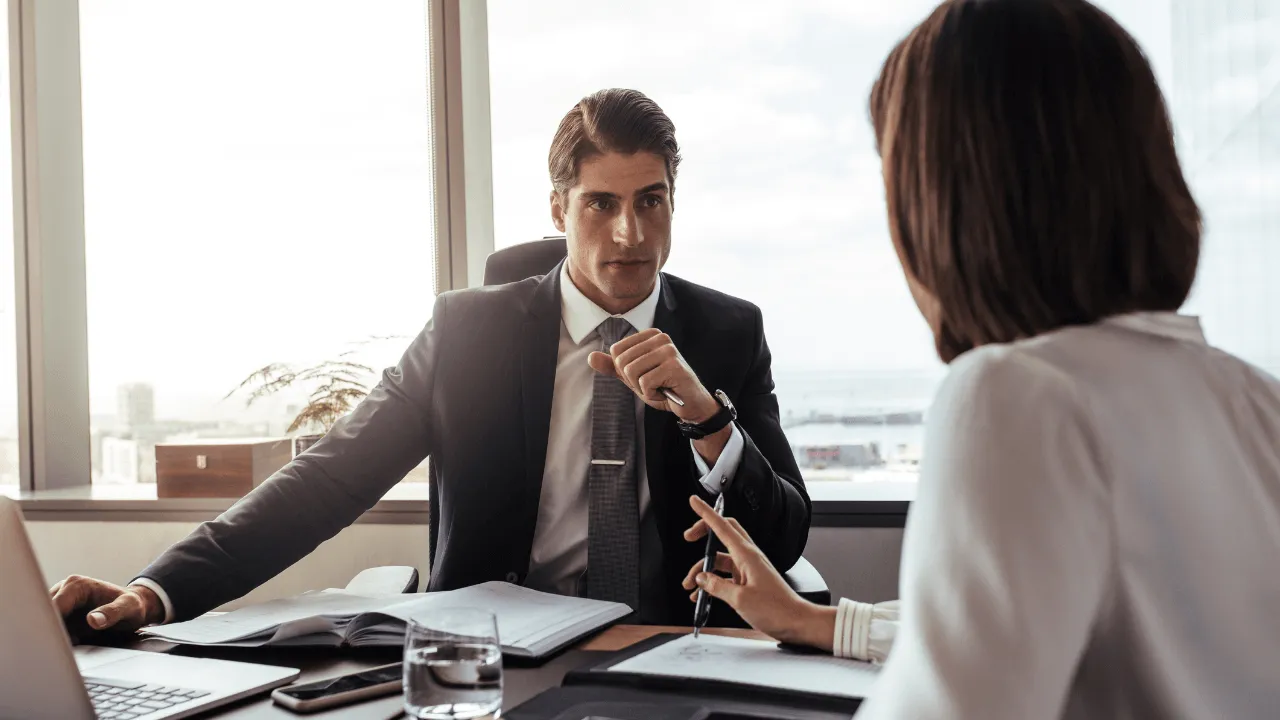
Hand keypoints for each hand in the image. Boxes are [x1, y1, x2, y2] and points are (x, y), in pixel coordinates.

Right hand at [49, 575, 164, 642]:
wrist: (135, 607)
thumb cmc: (133, 605)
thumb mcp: (129, 608)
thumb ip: (112, 613)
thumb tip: (92, 620)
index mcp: (76, 585)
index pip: (53, 607)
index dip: (52, 625)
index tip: (58, 642)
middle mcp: (64, 590)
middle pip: (44, 614)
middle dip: (50, 632)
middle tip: (63, 648)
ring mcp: (61, 601)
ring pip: (46, 622)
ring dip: (53, 636)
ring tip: (71, 645)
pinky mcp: (61, 613)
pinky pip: (52, 628)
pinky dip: (58, 638)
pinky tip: (71, 644)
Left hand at [587, 328, 717, 422]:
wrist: (690, 404)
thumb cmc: (664, 388)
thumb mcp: (634, 377)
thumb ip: (613, 367)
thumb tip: (591, 357)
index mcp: (649, 335)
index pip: (616, 351)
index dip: (625, 371)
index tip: (644, 376)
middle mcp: (660, 337)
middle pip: (622, 361)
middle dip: (633, 381)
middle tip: (653, 384)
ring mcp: (668, 350)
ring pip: (631, 372)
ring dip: (642, 388)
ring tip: (659, 387)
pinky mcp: (674, 366)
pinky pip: (645, 383)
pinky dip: (652, 394)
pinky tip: (666, 392)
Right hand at [681, 496, 834, 649]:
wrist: (796, 622)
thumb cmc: (776, 609)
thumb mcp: (740, 599)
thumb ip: (717, 586)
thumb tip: (701, 578)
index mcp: (747, 555)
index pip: (722, 526)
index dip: (706, 513)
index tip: (694, 502)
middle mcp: (748, 557)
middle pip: (722, 535)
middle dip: (703, 535)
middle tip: (688, 538)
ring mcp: (749, 569)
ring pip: (720, 559)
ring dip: (703, 569)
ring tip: (690, 585)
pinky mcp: (749, 581)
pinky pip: (726, 575)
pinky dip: (712, 581)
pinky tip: (702, 594)